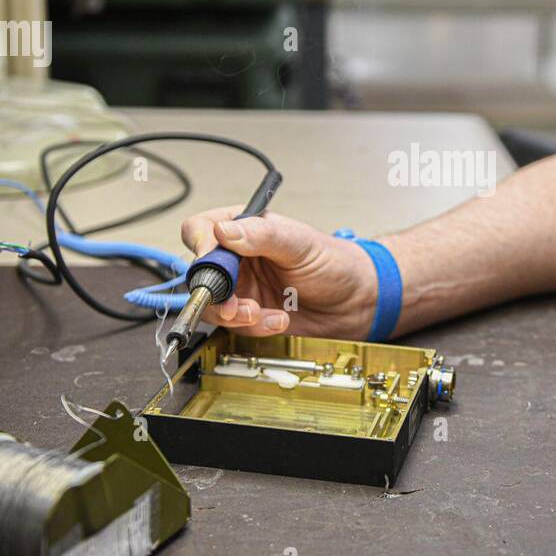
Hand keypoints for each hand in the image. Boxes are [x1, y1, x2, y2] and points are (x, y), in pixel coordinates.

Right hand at [179, 207, 377, 337]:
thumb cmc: (334, 262)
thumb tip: (224, 231)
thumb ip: (262, 235)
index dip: (201, 245)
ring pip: (212, 304)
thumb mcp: (299, 243)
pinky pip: (235, 325)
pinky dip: (255, 326)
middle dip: (215, 291)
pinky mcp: (250, 316)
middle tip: (234, 303)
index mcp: (245, 228)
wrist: (355, 302)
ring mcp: (242, 288)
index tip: (212, 261)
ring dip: (234, 313)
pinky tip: (279, 320)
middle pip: (200, 273)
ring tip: (259, 313)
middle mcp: (237, 258)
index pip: (201, 230)